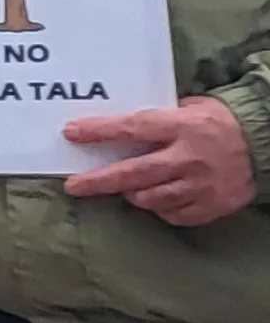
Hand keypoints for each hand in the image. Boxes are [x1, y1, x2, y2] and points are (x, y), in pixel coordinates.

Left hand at [62, 96, 258, 227]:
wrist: (266, 144)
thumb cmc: (221, 121)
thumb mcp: (191, 108)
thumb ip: (159, 119)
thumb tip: (120, 127)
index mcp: (182, 127)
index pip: (132, 129)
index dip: (99, 132)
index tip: (71, 133)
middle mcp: (189, 158)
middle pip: (134, 173)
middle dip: (99, 180)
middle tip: (74, 185)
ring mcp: (202, 185)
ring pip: (151, 198)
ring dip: (132, 194)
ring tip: (124, 189)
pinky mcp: (213, 205)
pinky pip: (175, 214)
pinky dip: (161, 208)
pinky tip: (158, 200)